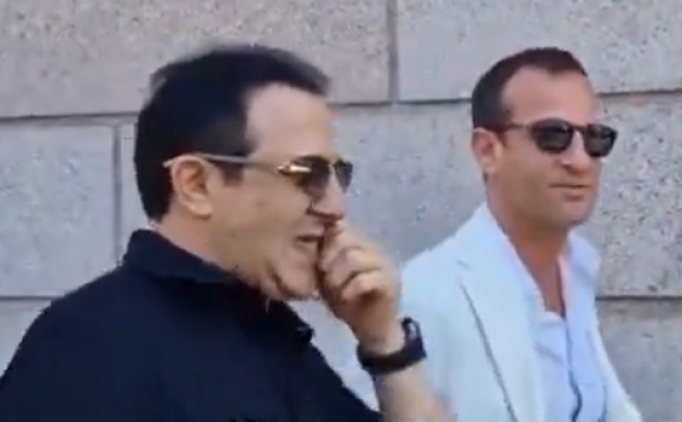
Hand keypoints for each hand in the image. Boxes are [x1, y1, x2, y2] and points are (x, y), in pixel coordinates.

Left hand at [317, 223, 404, 354]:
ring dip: (338, 276)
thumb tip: (306, 243)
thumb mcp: (328, 278)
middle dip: (329, 258)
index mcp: (357, 244)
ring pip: (355, 257)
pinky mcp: (390, 283)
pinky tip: (346, 298)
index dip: (326, 238)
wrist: (371, 330)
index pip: (341, 226)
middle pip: (346, 238)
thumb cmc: (347, 302)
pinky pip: (365, 279)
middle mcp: (373, 249)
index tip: (318, 259)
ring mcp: (384, 265)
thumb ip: (322, 260)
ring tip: (334, 290)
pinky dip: (350, 289)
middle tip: (324, 277)